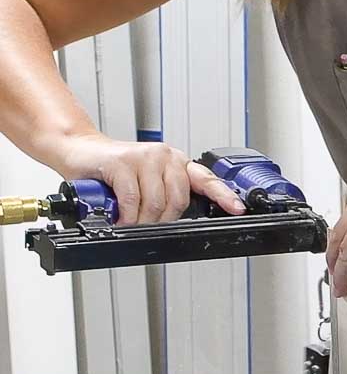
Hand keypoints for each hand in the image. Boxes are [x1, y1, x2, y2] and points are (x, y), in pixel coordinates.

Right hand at [50, 133, 245, 224]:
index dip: (224, 196)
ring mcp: (144, 157)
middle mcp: (165, 156)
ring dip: (141, 220)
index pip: (207, 180)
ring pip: (156, 203)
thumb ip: (167, 194)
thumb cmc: (115, 172)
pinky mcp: (122, 162)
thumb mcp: (148, 182)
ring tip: (130, 217)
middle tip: (146, 220)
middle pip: (178, 201)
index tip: (237, 208)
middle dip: (162, 219)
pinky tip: (121, 216)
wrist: (80, 152)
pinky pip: (132, 200)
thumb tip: (180, 219)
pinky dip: (126, 215)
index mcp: (177, 162)